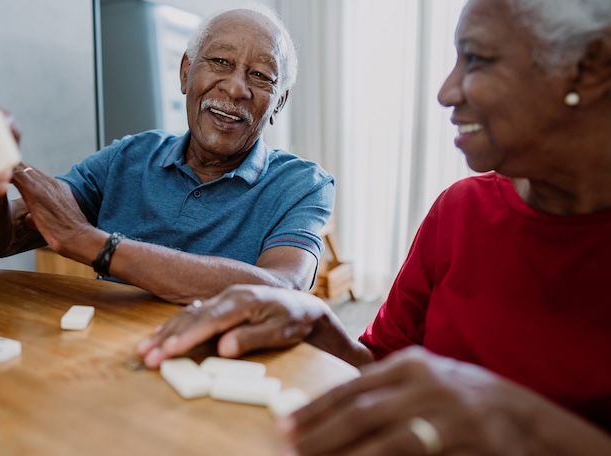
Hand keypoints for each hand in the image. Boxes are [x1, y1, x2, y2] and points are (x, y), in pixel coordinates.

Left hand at [10, 163, 101, 262]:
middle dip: (8, 164)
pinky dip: (2, 172)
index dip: (19, 173)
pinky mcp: (34, 190)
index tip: (5, 172)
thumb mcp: (52, 224)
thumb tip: (27, 219)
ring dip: (3, 166)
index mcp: (56, 189)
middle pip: (24, 166)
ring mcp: (43, 184)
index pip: (33, 175)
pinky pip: (14, 174)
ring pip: (18, 166)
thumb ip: (38, 217)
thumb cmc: (68, 237)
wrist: (79, 238)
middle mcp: (50, 182)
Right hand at [136, 284, 329, 368]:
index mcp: (242, 301)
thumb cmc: (293, 321)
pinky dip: (174, 326)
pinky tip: (159, 336)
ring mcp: (223, 299)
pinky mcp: (220, 304)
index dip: (187, 337)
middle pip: (192, 318)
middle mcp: (228, 297)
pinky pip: (192, 314)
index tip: (168, 351)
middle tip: (146, 356)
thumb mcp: (279, 333)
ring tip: (144, 349)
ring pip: (188, 315)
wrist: (303, 305)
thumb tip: (223, 349)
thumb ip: (251, 339)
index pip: (209, 322)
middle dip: (167, 339)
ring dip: (165, 333)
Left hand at [277, 346, 542, 454]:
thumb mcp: (424, 382)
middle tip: (291, 449)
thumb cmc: (464, 398)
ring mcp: (452, 418)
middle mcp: (429, 387)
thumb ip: (382, 391)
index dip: (317, 409)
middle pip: (364, 414)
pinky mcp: (471, 448)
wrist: (528, 419)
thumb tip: (327, 410)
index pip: (353, 389)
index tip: (286, 426)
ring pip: (391, 443)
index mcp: (412, 366)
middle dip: (322, 435)